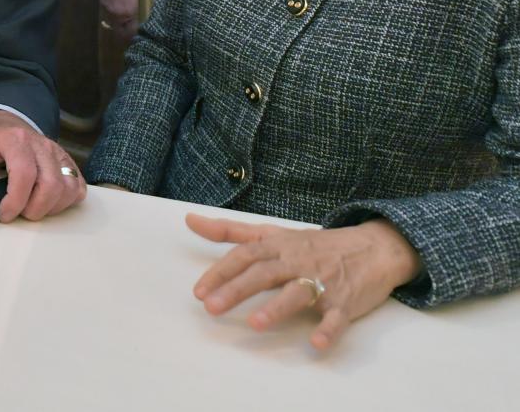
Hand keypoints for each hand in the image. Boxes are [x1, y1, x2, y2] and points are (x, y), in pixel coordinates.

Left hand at [0, 110, 85, 222]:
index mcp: (16, 139)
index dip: (16, 200)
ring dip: (51, 207)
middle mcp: (41, 145)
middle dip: (34, 209)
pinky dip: (67, 200)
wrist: (8, 122)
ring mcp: (57, 153)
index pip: (24, 174)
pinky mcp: (67, 162)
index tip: (4, 213)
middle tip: (18, 212)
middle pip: (51, 185)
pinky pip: (78, 186)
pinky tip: (49, 201)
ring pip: (67, 188)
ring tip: (31, 207)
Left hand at [187, 213, 421, 349]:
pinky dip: (328, 330)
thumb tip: (189, 220)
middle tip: (212, 308)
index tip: (199, 291)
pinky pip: (337, 317)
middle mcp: (297, 261)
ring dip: (277, 308)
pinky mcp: (346, 301)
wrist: (374, 247)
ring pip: (298, 292)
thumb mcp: (272, 233)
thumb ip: (230, 231)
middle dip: (237, 290)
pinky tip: (316, 343)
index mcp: (278, 245)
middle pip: (264, 273)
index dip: (220, 271)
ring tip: (255, 323)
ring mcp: (323, 281)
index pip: (244, 255)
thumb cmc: (314, 244)